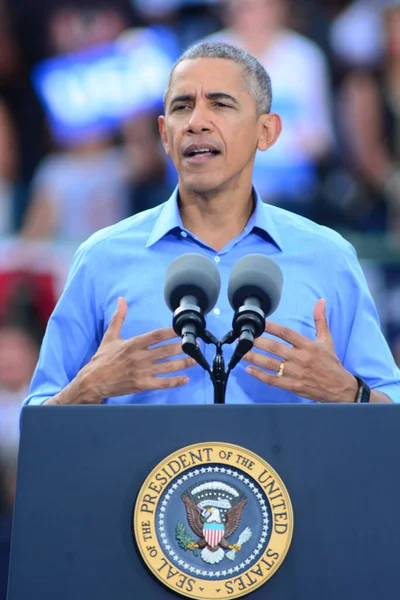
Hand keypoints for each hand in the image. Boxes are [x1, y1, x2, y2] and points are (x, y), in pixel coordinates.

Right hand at [77, 297, 195, 402]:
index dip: (172, 332)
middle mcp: (140, 357)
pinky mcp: (142, 385)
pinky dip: (175, 381)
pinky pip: (162, 383)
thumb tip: (121, 300)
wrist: (92, 381)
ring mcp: (142, 372)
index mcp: (133, 344)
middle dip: (183, 347)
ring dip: (184, 363)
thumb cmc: (101, 359)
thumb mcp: (109, 336)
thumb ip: (118, 318)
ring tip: (196, 359)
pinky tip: (185, 379)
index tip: (183, 329)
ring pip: (168, 367)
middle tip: (195, 344)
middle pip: (166, 350)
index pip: (157, 335)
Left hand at [243, 299, 357, 402]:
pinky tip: (249, 369)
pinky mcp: (292, 386)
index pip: (287, 333)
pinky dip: (260, 375)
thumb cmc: (331, 363)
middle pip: (275, 348)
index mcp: (308, 346)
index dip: (272, 327)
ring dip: (255, 358)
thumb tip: (321, 301)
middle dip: (258, 342)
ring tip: (242, 352)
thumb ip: (320, 321)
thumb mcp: (327, 340)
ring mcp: (295, 373)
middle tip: (246, 338)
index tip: (260, 323)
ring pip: (271, 364)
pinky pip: (273, 380)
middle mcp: (301, 359)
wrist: (340, 388)